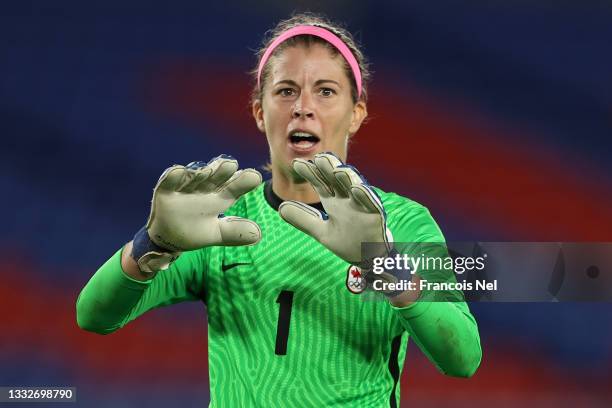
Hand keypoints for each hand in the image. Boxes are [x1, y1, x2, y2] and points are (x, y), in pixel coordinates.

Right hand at [133, 155, 261, 272]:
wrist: (169, 238)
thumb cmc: (197, 231)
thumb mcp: (217, 234)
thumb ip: (235, 233)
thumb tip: (257, 235)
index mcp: (221, 197)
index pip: (235, 187)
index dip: (244, 181)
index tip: (255, 177)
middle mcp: (206, 189)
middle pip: (216, 177)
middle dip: (223, 170)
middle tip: (231, 164)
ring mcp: (186, 188)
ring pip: (195, 176)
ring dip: (200, 171)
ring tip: (207, 168)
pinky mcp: (166, 190)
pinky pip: (170, 181)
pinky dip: (174, 176)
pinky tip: (178, 171)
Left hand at [278, 152, 390, 264]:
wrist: (369, 261)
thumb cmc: (348, 242)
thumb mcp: (322, 232)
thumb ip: (304, 219)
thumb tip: (281, 208)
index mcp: (334, 202)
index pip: (320, 183)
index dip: (310, 173)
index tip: (297, 163)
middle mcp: (347, 200)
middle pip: (337, 181)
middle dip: (329, 169)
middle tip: (319, 157)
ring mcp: (362, 207)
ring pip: (355, 188)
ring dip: (347, 178)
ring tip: (337, 170)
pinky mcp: (376, 217)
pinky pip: (372, 204)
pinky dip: (365, 197)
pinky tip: (357, 188)